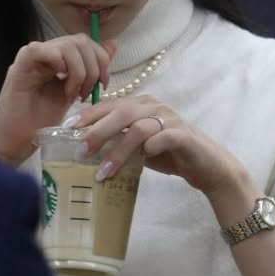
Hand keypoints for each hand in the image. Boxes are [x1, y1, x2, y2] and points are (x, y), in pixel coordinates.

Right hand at [0, 35, 114, 163]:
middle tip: (87, 93)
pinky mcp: (19, 66)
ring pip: (66, 45)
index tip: (103, 86)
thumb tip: (112, 45)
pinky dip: (58, 65)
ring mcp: (32, 58)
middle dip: (93, 67)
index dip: (101, 60)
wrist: (16, 142)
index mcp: (58, 59)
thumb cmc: (40, 124)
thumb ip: (89, 70)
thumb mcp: (74, 94)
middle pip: (80, 41)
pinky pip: (40, 50)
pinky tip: (61, 86)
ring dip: (78, 71)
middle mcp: (45, 54)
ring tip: (73, 95)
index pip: (86, 43)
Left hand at [68, 95, 258, 219]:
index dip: (88, 115)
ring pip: (139, 128)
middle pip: (121, 113)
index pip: (110, 105)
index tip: (67, 128)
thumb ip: (119, 141)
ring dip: (118, 150)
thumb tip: (85, 147)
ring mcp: (171, 120)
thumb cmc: (171, 155)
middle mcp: (155, 108)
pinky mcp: (185, 136)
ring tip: (102, 170)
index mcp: (142, 106)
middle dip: (97, 131)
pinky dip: (153, 145)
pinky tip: (143, 157)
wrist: (207, 167)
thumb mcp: (139, 147)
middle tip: (79, 150)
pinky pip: (165, 137)